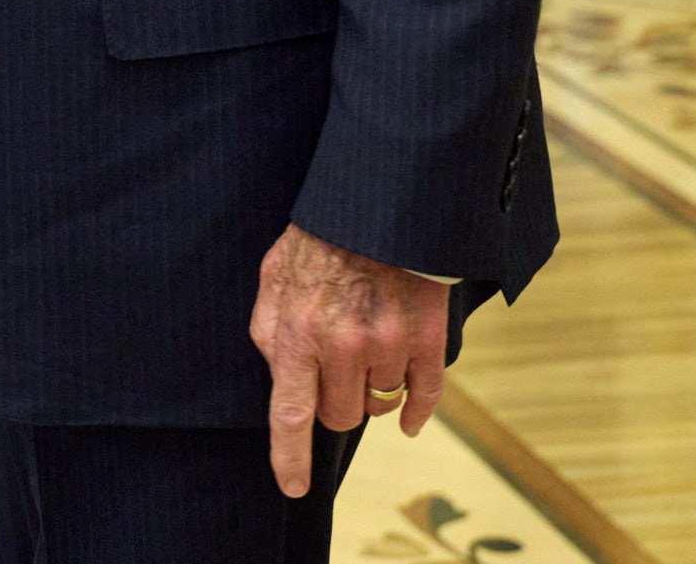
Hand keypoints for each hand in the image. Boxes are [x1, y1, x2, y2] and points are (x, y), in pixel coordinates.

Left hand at [249, 224, 448, 496]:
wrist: (379, 207)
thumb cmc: (320, 240)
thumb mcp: (273, 275)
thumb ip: (269, 328)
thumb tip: (277, 372)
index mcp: (297, 333)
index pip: (290, 413)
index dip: (290, 457)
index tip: (293, 487)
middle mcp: (341, 346)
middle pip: (340, 415)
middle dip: (337, 401)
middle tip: (338, 367)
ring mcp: (387, 345)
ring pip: (380, 405)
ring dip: (372, 389)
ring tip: (368, 346)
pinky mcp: (426, 339)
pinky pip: (425, 397)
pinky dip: (417, 409)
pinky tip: (410, 414)